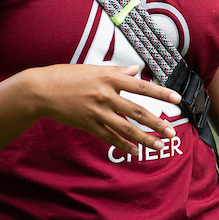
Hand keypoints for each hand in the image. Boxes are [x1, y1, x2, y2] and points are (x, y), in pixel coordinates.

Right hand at [25, 64, 181, 156]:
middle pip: (137, 111)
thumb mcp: (93, 69)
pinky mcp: (88, 124)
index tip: (177, 99)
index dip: (161, 93)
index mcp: (109, 77)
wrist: (41, 90)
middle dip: (157, 123)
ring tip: (159, 145)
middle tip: (172, 132)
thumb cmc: (67, 76)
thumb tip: (135, 70)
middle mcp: (106, 95)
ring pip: (126, 128)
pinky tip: (135, 151)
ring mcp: (97, 112)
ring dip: (145, 138)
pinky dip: (123, 145)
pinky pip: (109, 137)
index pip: (141, 86)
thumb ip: (117, 71)